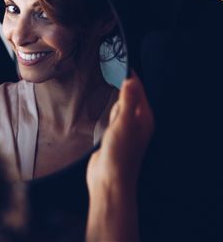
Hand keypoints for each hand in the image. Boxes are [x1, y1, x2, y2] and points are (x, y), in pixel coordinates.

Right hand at [85, 73, 154, 241]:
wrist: (109, 181)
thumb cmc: (119, 156)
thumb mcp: (123, 124)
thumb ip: (127, 101)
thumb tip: (130, 79)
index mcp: (144, 118)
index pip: (138, 89)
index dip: (128, 74)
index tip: (117, 60)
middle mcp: (137, 123)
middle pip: (129, 96)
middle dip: (119, 82)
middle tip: (106, 65)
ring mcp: (125, 130)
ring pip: (119, 106)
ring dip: (111, 96)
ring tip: (101, 80)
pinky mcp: (113, 137)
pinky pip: (110, 117)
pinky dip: (105, 109)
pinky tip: (97, 105)